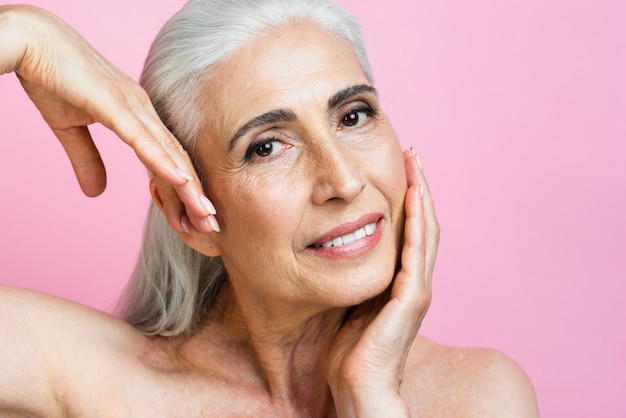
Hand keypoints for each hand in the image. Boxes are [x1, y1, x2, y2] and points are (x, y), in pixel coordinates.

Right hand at [0, 5, 217, 231]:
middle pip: (176, 160)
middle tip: (211, 224)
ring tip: (205, 213)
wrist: (31, 40)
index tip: (194, 217)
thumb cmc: (53, 77)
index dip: (181, 191)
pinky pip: (143, 138)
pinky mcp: (113, 104)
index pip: (166, 160)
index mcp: (136, 116)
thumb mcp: (70, 129)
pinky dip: (163, 161)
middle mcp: (142, 111)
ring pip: (167, 153)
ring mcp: (131, 106)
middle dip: (194, 195)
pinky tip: (181, 180)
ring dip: (188, 186)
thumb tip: (96, 192)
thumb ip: (87, 160)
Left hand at [325, 149, 438, 416]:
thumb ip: (354, 278)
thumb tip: (337, 252)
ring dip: (421, 195)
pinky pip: (416, 250)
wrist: (357, 386)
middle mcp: (415, 281)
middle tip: (412, 155)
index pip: (410, 232)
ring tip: (415, 163)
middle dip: (418, 188)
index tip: (399, 170)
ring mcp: (417, 289)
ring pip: (425, 231)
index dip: (407, 200)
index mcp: (401, 282)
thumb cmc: (349, 351)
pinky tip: (413, 196)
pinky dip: (417, 221)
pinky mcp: (412, 297)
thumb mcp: (350, 302)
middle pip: (423, 224)